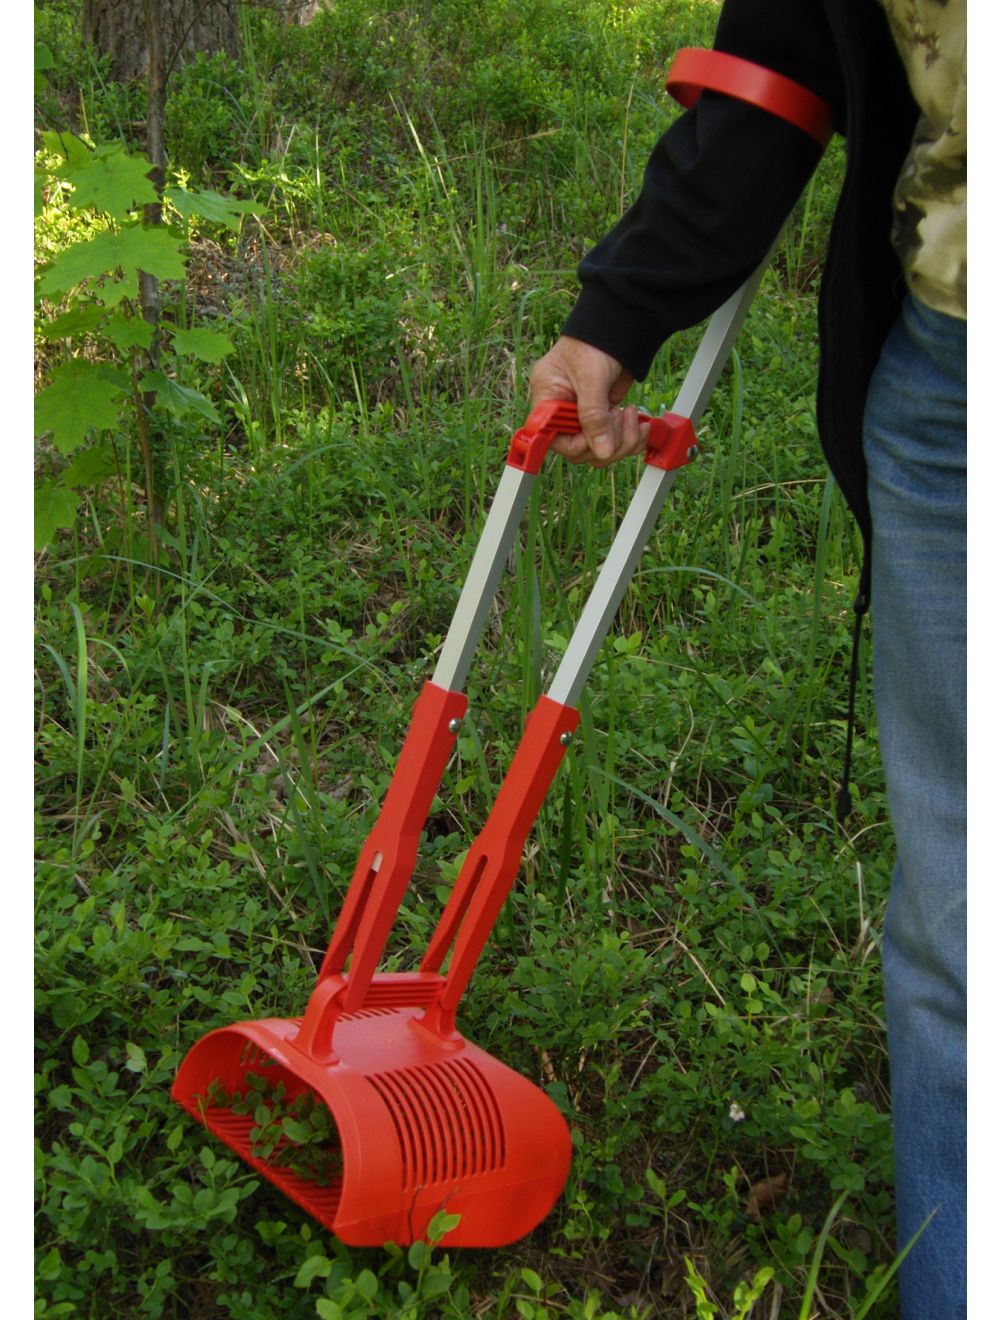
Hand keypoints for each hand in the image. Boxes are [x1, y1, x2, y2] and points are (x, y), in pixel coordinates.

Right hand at [528, 336, 648, 466]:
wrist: (617, 329)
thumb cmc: (595, 343)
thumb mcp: (591, 378)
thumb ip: (594, 416)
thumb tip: (602, 451)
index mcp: (548, 400)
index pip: (552, 439)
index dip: (575, 444)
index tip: (595, 436)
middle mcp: (563, 413)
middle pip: (580, 450)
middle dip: (607, 442)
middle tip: (621, 418)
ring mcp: (584, 417)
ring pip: (600, 450)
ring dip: (623, 440)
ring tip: (632, 415)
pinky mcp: (604, 419)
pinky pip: (615, 442)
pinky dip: (631, 438)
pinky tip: (640, 424)